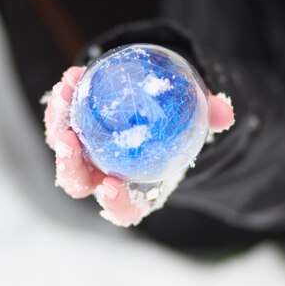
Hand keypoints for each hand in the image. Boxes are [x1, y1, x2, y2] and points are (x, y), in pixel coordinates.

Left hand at [44, 66, 234, 226]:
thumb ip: (208, 115)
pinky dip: (64, 100)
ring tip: (67, 93)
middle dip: (69, 166)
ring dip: (59, 124)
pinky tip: (72, 77)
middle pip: (79, 183)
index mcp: (134, 187)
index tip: (113, 185)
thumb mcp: (196, 116)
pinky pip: (62, 119)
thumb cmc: (176, 120)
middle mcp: (103, 174)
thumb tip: (225, 113)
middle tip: (70, 140)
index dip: (116, 203)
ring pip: (63, 148)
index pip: (124, 208)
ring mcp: (84, 153)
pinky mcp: (72, 128)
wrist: (152, 100)